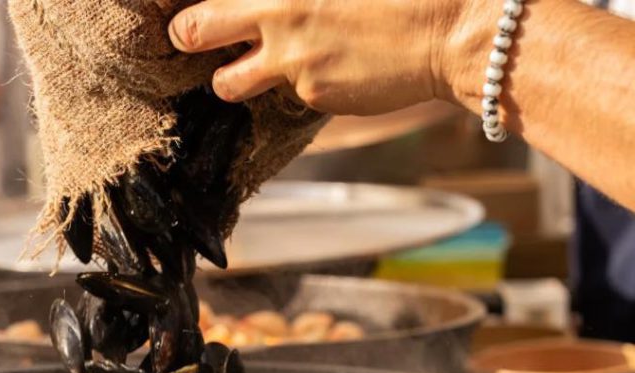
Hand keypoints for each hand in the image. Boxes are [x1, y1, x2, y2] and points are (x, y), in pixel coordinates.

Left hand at [168, 0, 476, 116]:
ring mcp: (290, 56)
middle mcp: (278, 8)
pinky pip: (283, 93)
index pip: (215, 3)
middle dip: (186, 34)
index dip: (195, 8)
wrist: (457, 29)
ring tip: (245, 69)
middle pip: (198, 28)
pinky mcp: (309, 92)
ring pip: (227, 81)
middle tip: (185, 35)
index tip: (186, 12)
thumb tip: (281, 5)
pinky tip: (323, 66)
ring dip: (229, 77)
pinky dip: (292, 84)